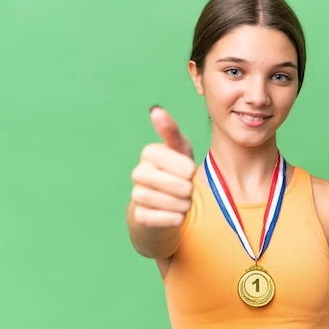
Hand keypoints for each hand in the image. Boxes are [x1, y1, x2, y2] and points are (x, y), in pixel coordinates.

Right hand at [130, 106, 195, 227]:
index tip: (186, 171)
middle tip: (184, 189)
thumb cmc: (175, 172)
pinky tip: (173, 214)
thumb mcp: (180, 150)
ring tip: (181, 201)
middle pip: (180, 186)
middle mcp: (138, 172)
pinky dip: (175, 218)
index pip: (185, 166)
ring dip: (183, 205)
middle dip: (188, 190)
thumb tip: (155, 109)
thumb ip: (171, 131)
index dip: (190, 172)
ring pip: (173, 203)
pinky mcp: (140, 216)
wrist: (164, 204)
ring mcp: (137, 195)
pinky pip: (166, 219)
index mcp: (149, 153)